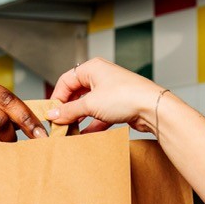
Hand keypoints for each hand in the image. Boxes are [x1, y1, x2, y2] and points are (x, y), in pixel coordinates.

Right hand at [46, 57, 161, 135]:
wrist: (152, 107)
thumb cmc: (126, 96)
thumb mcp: (90, 104)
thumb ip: (69, 110)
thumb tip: (54, 115)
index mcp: (92, 68)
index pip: (66, 81)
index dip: (57, 98)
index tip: (52, 113)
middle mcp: (101, 77)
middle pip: (77, 93)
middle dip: (68, 110)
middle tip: (60, 123)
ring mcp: (110, 91)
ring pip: (88, 105)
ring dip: (79, 118)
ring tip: (71, 131)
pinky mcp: (118, 105)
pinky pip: (100, 115)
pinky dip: (92, 125)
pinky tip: (86, 135)